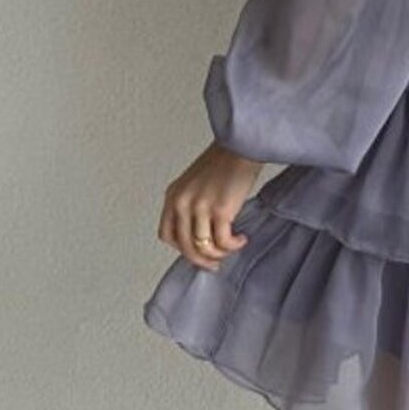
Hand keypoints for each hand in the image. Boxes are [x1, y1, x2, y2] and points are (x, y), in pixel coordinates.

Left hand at [157, 142, 261, 271]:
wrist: (241, 146)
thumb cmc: (224, 161)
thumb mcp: (195, 183)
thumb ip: (191, 205)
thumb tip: (200, 235)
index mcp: (173, 196)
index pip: (166, 234)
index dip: (181, 249)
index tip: (195, 252)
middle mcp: (182, 203)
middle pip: (185, 246)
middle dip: (201, 260)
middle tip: (214, 263)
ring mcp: (200, 207)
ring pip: (203, 248)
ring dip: (219, 254)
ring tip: (231, 248)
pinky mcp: (220, 210)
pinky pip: (223, 242)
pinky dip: (233, 246)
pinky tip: (241, 239)